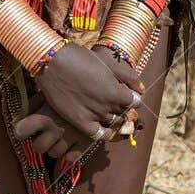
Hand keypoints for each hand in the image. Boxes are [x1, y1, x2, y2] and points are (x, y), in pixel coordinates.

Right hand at [17, 42, 143, 140]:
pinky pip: (99, 134)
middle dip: (123, 108)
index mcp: (118, 92)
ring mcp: (95, 116)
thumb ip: (129, 77)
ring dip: (114, 119)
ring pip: (114, 124)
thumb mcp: (108, 63)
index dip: (131, 97)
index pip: (135, 102)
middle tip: (114, 101)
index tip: (125, 93)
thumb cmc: (81, 58)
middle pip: (125, 113)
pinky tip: (102, 126)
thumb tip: (142, 89)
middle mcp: (109, 107)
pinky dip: (104, 132)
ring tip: (106, 110)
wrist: (53, 63)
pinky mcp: (80, 122)